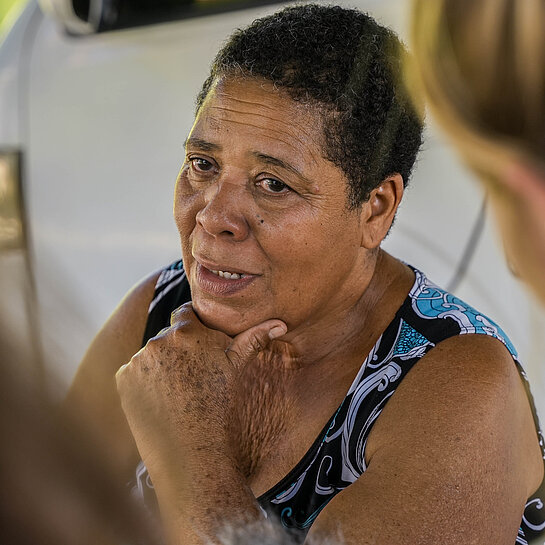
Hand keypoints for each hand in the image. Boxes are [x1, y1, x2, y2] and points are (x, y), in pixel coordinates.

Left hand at [115, 302, 286, 483]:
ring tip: (176, 389)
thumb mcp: (237, 367)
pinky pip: (135, 373)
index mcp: (187, 331)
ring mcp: (138, 360)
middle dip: (178, 348)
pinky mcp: (123, 379)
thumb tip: (279, 323)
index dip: (194, 328)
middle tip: (192, 373)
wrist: (192, 448)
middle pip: (169, 336)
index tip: (199, 346)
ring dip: (160, 364)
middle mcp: (159, 340)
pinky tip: (159, 398)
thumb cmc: (220, 405)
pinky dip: (143, 381)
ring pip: (151, 354)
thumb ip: (254, 339)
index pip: (186, 314)